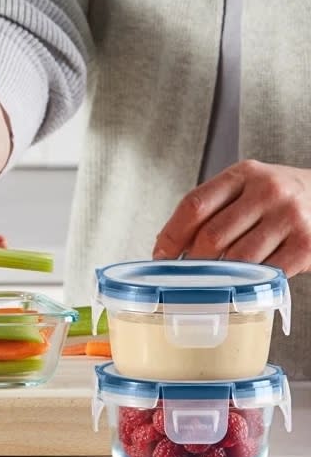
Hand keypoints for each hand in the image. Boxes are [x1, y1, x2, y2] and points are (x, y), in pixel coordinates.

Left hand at [153, 159, 310, 276]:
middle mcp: (266, 191)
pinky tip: (244, 282)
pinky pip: (267, 272)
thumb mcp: (244, 187)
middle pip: (212, 235)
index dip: (171, 235)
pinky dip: (250, 282)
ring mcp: (288, 217)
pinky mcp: (306, 244)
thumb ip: (211, 208)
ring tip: (212, 280)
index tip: (160, 254)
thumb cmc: (276, 196)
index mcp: (242, 174)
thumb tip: (168, 244)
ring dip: (219, 275)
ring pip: (237, 258)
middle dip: (193, 261)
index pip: (194, 205)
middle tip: (186, 274)